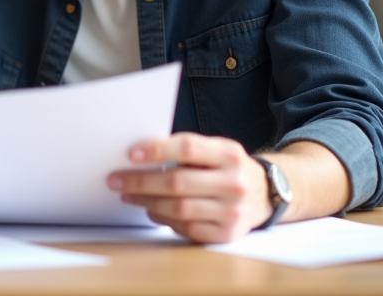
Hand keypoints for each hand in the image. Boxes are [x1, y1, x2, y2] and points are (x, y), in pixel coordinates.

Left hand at [108, 132, 269, 242]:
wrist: (265, 194)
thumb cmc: (227, 168)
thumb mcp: (216, 150)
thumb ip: (186, 150)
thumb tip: (140, 155)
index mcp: (229, 154)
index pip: (188, 148)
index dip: (157, 150)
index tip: (131, 154)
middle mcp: (233, 182)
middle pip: (177, 182)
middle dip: (141, 181)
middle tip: (117, 180)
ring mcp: (232, 211)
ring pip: (178, 208)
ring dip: (147, 202)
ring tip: (129, 195)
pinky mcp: (226, 234)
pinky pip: (187, 228)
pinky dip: (164, 220)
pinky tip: (153, 211)